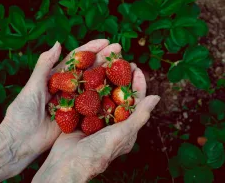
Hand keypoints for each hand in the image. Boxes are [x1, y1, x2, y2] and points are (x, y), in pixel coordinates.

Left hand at [0, 39, 114, 175]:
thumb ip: (44, 66)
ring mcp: (74, 102)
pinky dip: (106, 99)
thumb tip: (58, 43)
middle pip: (89, 70)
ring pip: (94, 86)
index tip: (105, 42)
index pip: (76, 59)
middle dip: (104, 59)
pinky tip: (119, 92)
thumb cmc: (22, 112)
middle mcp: (68, 88)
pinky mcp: (77, 116)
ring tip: (124, 66)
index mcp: (56, 77)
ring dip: (108, 76)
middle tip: (119, 49)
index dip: (91, 49)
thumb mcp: (32, 87)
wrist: (20, 141)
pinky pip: (94, 106)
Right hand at [32, 43, 159, 182]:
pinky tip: (88, 73)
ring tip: (106, 63)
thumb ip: (139, 116)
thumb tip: (156, 98)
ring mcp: (96, 119)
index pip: (136, 101)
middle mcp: (112, 122)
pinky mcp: (82, 117)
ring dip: (106, 79)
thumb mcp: (122, 133)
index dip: (138, 84)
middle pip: (119, 95)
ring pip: (103, 94)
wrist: (67, 164)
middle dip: (122, 78)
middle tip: (122, 61)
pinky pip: (87, 98)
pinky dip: (89, 86)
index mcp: (126, 127)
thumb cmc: (98, 152)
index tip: (136, 68)